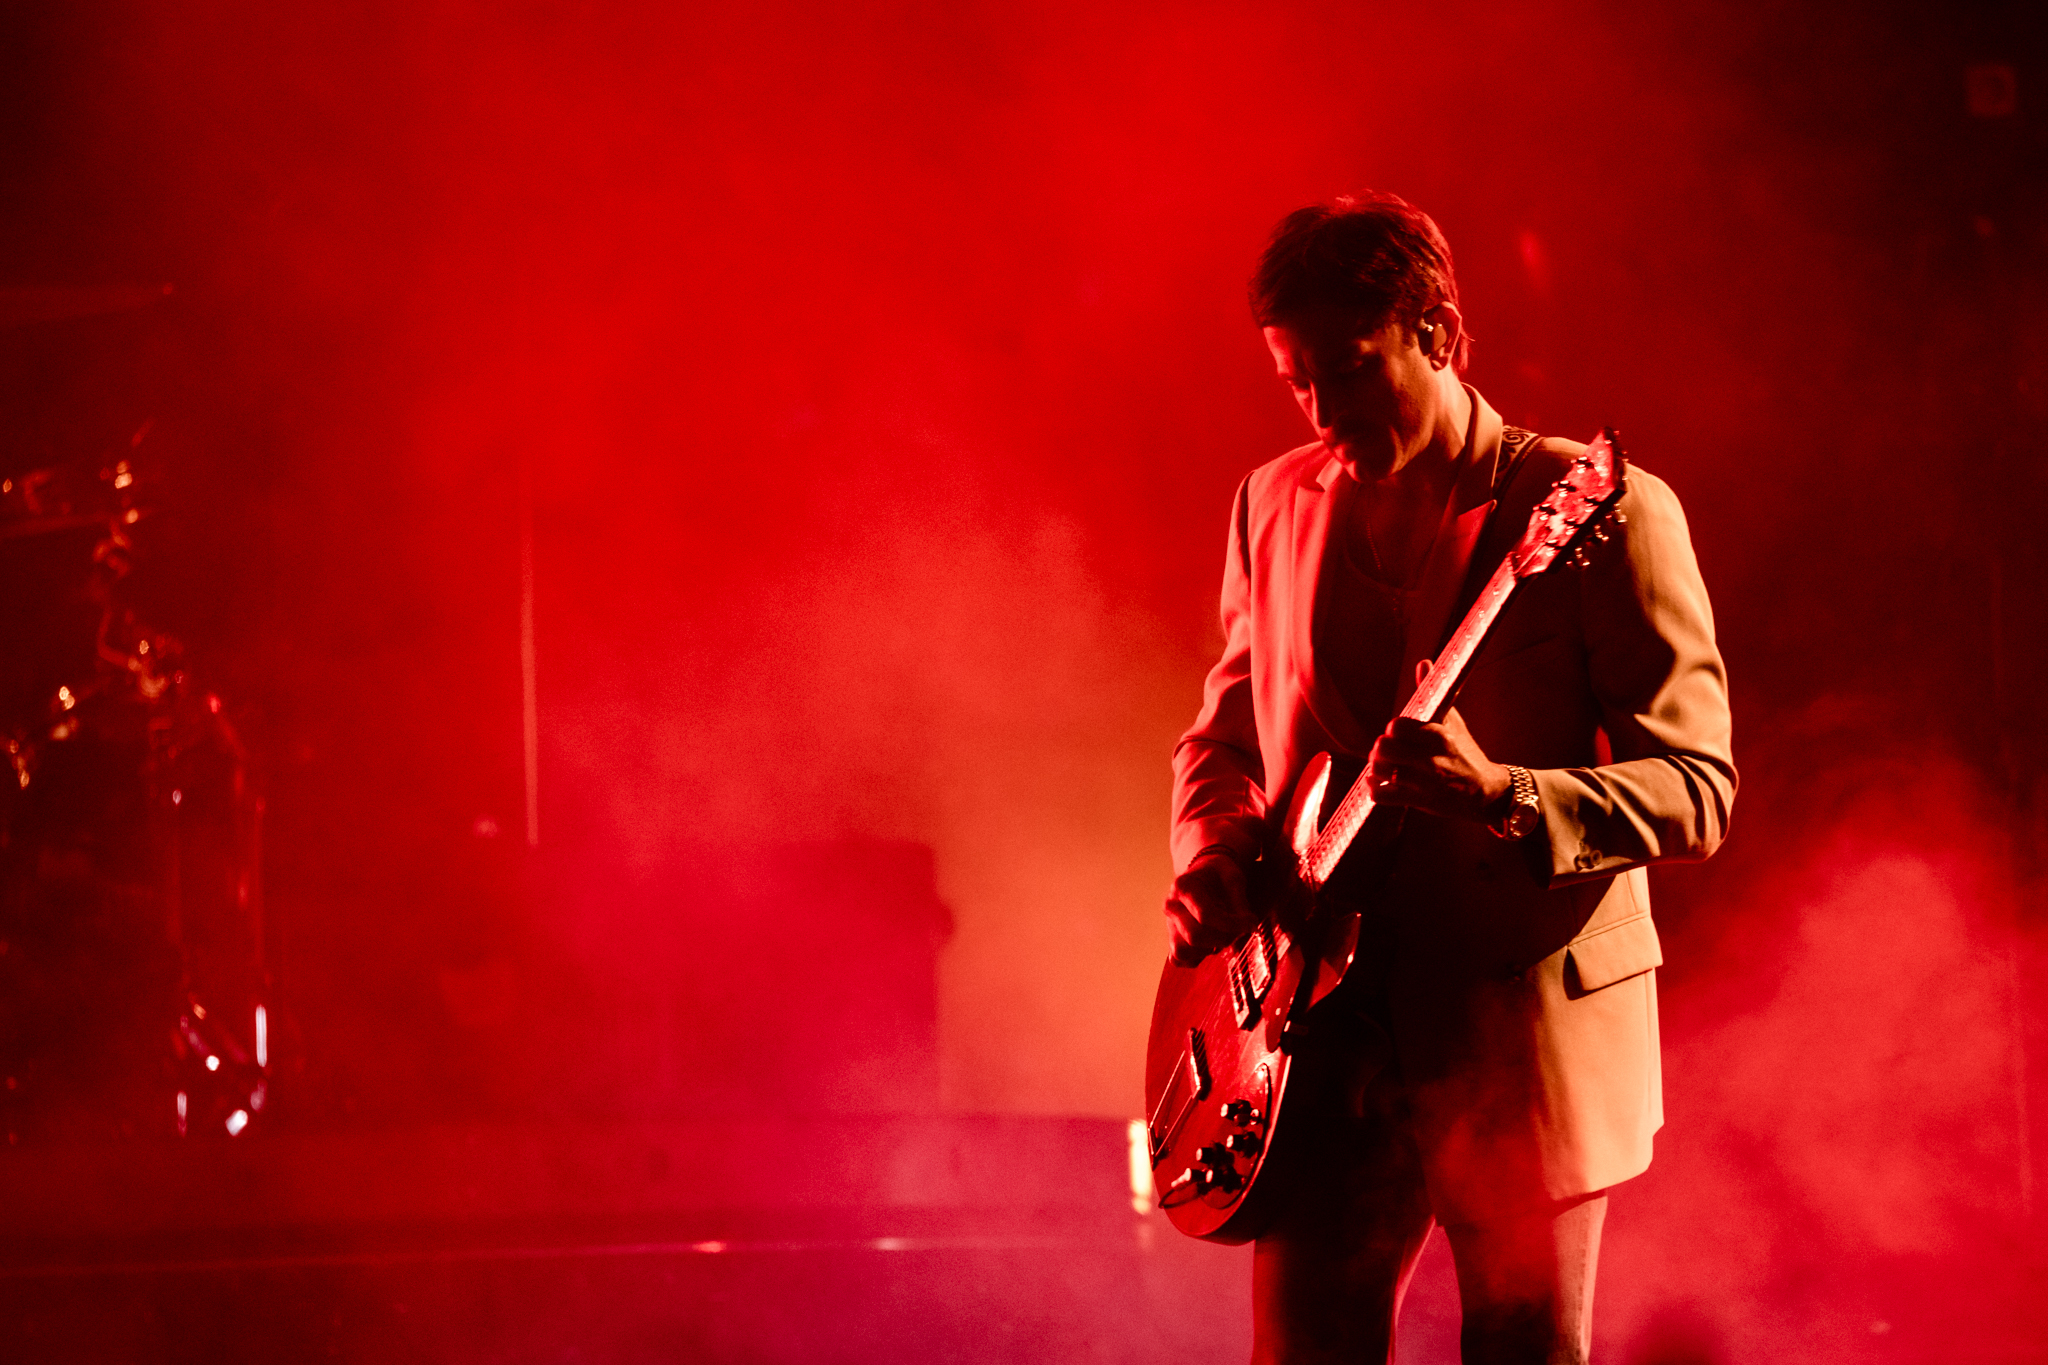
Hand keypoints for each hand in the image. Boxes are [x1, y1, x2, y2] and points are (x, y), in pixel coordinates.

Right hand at [1164, 849, 1255, 965]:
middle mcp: (1171, 906)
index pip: (1205, 915)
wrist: (1204, 874)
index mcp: (1183, 886)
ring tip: (1223, 936)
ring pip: (1182, 951)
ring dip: (1208, 949)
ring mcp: (1169, 923)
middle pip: (1194, 936)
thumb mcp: (1234, 878)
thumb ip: (1240, 902)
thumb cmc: (1220, 875)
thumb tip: (1249, 926)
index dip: (1232, 924)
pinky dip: (1196, 957)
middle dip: (1223, 938)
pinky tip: (1211, 944)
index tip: (1252, 923)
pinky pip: (1178, 959)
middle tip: (1239, 931)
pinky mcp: (1172, 937)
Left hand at [1366, 707, 1510, 823]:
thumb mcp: (1452, 722)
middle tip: (1387, 752)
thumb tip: (1423, 663)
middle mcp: (1431, 759)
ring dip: (1376, 768)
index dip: (1393, 729)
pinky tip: (1379, 783)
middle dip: (1380, 748)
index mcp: (1439, 736)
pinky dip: (1374, 789)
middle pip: (1384, 747)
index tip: (1398, 734)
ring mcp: (1424, 782)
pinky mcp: (1418, 801)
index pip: (1397, 725)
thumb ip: (1432, 693)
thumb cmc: (1465, 753)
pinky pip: (1381, 795)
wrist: (1486, 793)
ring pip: (1380, 769)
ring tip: (1383, 767)